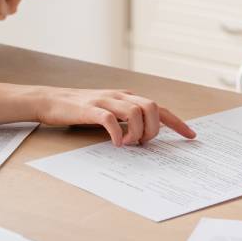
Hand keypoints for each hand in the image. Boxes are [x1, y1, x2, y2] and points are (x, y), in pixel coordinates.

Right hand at [31, 87, 195, 146]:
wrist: (50, 101)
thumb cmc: (81, 110)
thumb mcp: (109, 111)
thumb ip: (126, 119)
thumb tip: (145, 136)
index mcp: (127, 97)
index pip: (159, 108)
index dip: (176, 122)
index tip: (191, 136)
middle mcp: (120, 96)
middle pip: (152, 107)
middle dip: (154, 129)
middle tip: (144, 143)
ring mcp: (105, 101)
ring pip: (136, 111)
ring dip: (138, 132)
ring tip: (129, 144)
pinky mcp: (90, 109)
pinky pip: (110, 119)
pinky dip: (117, 133)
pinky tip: (117, 143)